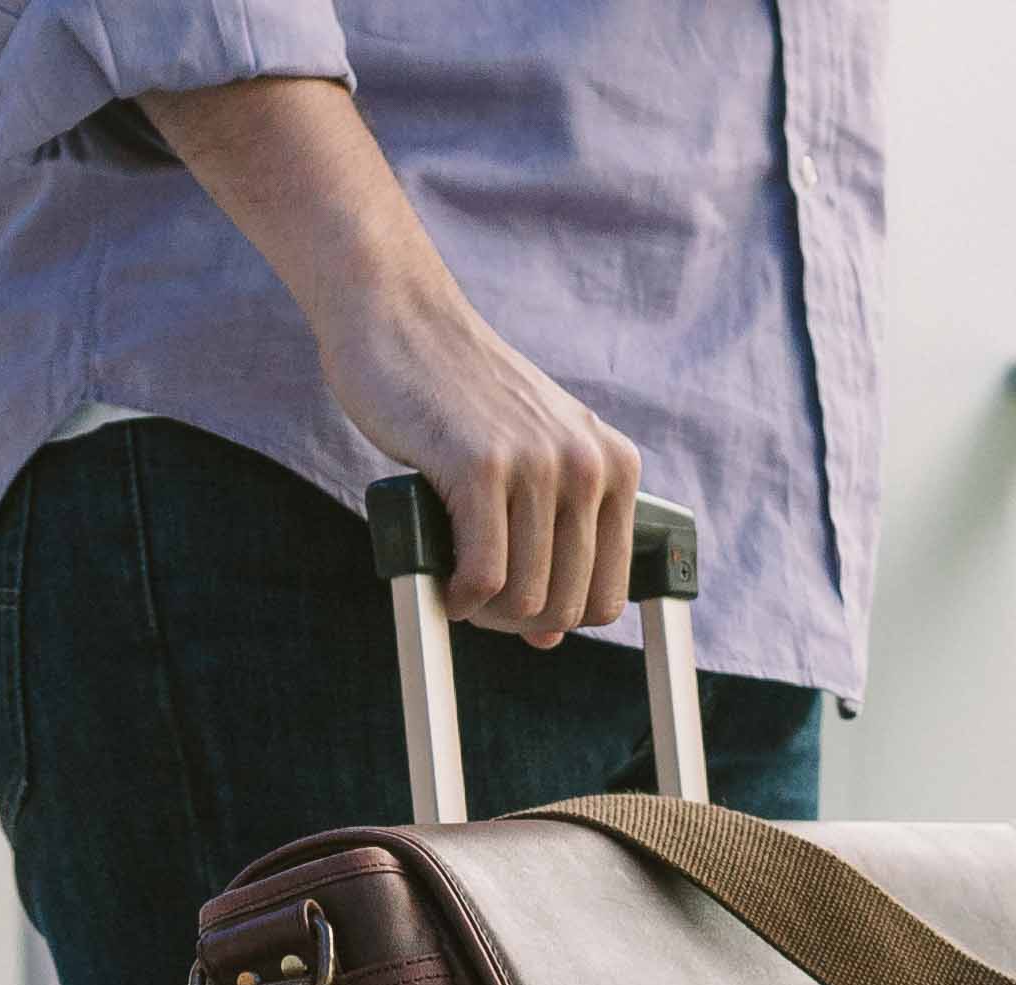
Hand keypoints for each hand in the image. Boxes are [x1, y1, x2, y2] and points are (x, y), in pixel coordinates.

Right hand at [136, 83, 640, 649]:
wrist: (400, 317)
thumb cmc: (459, 398)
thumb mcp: (530, 461)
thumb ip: (552, 540)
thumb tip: (550, 637)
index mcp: (615, 466)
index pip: (609, 595)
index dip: (559, 620)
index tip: (516, 610)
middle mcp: (587, 466)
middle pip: (567, 606)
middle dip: (517, 623)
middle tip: (476, 606)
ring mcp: (538, 465)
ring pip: (526, 598)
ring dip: (484, 615)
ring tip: (455, 593)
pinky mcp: (482, 467)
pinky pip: (483, 576)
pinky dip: (459, 598)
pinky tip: (441, 587)